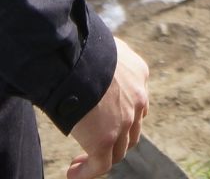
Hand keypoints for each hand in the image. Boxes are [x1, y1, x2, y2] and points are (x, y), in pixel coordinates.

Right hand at [66, 38, 149, 176]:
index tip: (103, 120)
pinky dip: (88, 172)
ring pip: (119, 150)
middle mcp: (137, 97)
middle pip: (133, 129)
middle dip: (116, 139)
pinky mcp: (106, 138)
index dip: (122, 115)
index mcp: (138, 73)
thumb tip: (78, 58)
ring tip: (80, 163)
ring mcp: (124, 120)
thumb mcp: (96, 46)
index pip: (136, 102)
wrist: (72, 54)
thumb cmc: (75, 44)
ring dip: (101, 158)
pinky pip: (101, 165)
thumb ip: (98, 58)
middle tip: (94, 144)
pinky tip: (72, 174)